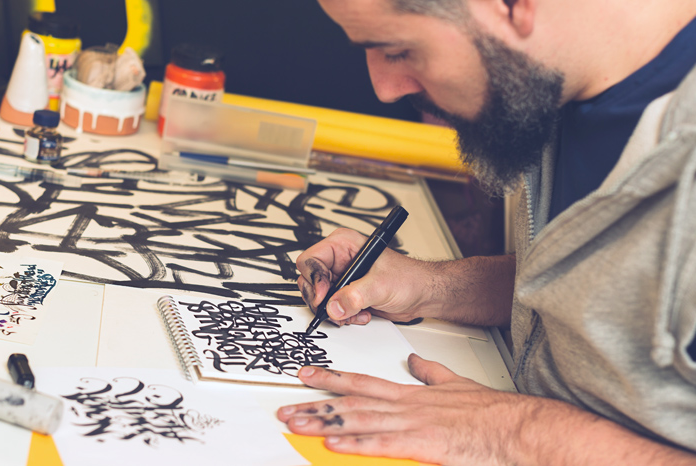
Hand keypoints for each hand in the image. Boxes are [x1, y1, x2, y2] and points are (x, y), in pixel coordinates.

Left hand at [278, 355, 544, 464]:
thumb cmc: (492, 413)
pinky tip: (334, 442)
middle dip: (314, 404)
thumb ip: (431, 372)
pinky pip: (382, 443)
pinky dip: (356, 442)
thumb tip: (413, 360)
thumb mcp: (456, 384)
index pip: (361, 381)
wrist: (519, 427)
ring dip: (324, 421)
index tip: (305, 374)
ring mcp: (412, 423)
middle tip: (284, 407)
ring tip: (296, 423)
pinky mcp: (423, 443)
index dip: (330, 377)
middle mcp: (405, 404)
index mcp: (411, 393)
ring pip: (358, 419)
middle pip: (350, 401)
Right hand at [296, 228, 433, 325]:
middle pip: (309, 280)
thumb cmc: (409, 278)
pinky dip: (342, 316)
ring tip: (355, 312)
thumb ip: (356, 296)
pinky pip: (330, 308)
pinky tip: (361, 314)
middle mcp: (338, 260)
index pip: (311, 260)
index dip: (314, 279)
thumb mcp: (381, 285)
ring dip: (334, 311)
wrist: (422, 295)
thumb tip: (334, 306)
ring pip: (318, 297)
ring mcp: (340, 277)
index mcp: (343, 245)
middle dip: (323, 300)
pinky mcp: (345, 294)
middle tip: (337, 309)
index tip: (324, 296)